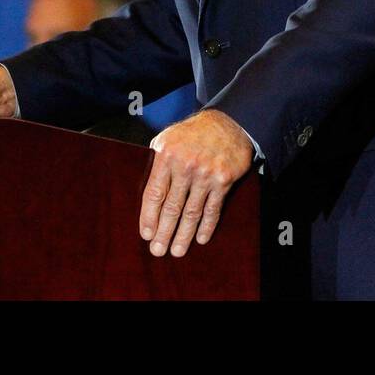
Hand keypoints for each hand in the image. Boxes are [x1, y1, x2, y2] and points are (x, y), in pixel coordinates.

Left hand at [140, 109, 254, 256]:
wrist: (228, 123)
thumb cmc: (193, 133)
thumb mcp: (168, 138)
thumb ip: (157, 161)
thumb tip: (149, 192)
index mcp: (167, 155)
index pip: (155, 193)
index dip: (149, 216)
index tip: (146, 234)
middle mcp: (186, 166)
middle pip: (172, 207)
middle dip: (163, 232)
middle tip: (158, 251)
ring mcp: (206, 175)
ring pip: (192, 212)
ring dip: (183, 235)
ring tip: (176, 251)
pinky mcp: (224, 181)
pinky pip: (213, 209)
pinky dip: (207, 226)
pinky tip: (200, 239)